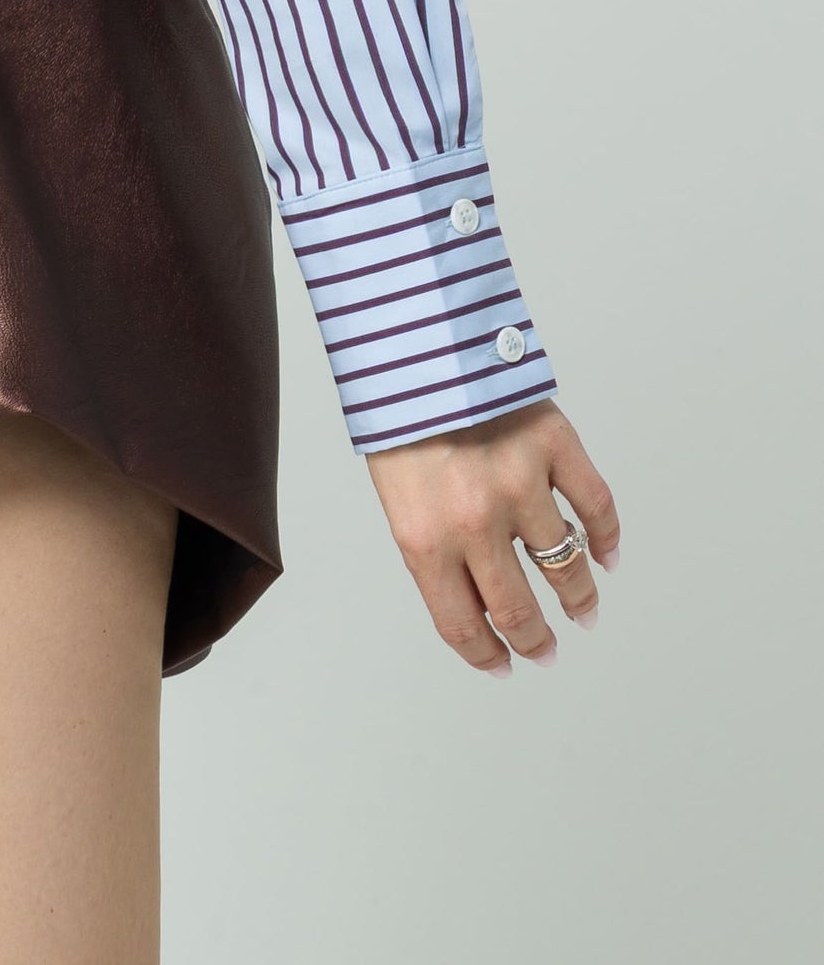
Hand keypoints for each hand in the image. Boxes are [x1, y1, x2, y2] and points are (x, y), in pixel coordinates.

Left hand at [366, 398, 620, 675]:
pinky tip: (606, 554)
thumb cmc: (398, 417)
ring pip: (564, 565)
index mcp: (424, 537)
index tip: (503, 663)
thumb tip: (477, 598)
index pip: (462, 623)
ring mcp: (519, 483)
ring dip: (579, 597)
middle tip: (546, 650)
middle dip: (535, 639)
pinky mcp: (553, 444)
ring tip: (583, 610)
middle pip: (519, 609)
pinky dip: (606, 537)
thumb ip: (434, 545)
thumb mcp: (397, 493)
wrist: (412, 340)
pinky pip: (595, 506)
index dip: (486, 653)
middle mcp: (474, 520)